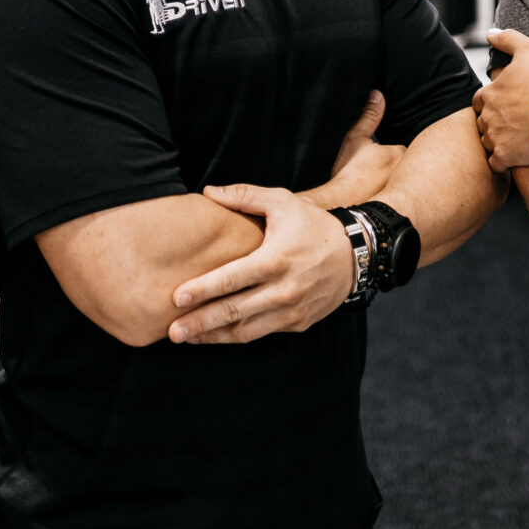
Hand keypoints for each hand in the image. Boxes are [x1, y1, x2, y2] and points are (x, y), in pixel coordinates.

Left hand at [165, 184, 358, 343]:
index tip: (176, 298)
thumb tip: (208, 191)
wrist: (356, 254)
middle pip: (234, 311)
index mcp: (275, 259)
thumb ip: (244, 196)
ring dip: (213, 336)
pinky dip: (236, 336)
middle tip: (171, 332)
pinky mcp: (298, 324)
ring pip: (245, 331)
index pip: (231, 279)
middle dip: (200, 323)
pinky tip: (214, 335)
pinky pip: (261, 333)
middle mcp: (284, 290)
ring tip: (186, 338)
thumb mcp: (282, 202)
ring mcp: (291, 311)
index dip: (202, 290)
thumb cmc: (313, 225)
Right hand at [315, 92, 400, 206]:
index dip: (394, 152)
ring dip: (403, 185)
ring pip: (410, 184)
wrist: (341, 205)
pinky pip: (406, 201)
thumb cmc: (349, 173)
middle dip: (403, 168)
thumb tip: (377, 96)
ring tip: (381, 188)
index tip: (382, 159)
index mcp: (400, 153)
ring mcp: (406, 192)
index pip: (404, 149)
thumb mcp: (356, 139)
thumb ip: (368, 117)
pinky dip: (401, 201)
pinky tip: (386, 203)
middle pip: (411, 166)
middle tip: (381, 174)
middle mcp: (408, 173)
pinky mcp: (403, 209)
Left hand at [472, 28, 528, 170]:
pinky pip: (496, 164)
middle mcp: (487, 116)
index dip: (493, 102)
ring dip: (498, 142)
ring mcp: (495, 138)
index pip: (481, 100)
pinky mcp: (506, 157)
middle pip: (483, 122)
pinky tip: (516, 157)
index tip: (509, 104)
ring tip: (518, 140)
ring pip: (488, 143)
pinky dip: (503, 162)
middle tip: (515, 123)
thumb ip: (508, 39)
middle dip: (494, 123)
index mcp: (490, 93)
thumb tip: (490, 33)